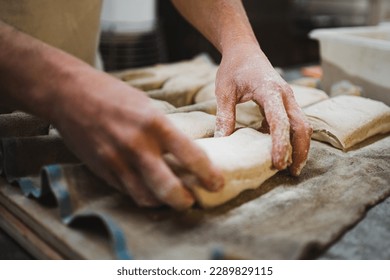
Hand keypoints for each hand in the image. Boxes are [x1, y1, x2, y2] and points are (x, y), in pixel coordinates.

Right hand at [53, 68, 223, 209]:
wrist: (69, 94)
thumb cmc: (111, 95)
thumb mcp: (146, 105)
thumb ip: (163, 130)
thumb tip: (184, 152)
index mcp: (153, 123)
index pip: (190, 155)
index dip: (208, 174)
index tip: (217, 183)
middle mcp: (136, 145)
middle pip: (168, 187)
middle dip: (186, 200)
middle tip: (195, 200)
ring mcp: (116, 160)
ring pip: (146, 196)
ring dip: (164, 203)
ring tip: (175, 199)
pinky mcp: (102, 169)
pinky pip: (127, 191)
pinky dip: (143, 196)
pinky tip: (152, 192)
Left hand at [214, 43, 311, 175]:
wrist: (244, 50)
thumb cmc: (233, 68)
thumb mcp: (224, 91)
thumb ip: (225, 116)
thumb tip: (222, 141)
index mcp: (270, 90)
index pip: (280, 121)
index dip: (281, 144)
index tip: (278, 163)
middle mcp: (285, 95)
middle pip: (302, 126)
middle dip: (300, 150)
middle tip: (291, 173)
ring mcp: (288, 98)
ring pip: (303, 125)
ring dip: (300, 145)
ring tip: (291, 167)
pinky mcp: (285, 102)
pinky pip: (295, 121)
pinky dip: (292, 137)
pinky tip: (282, 151)